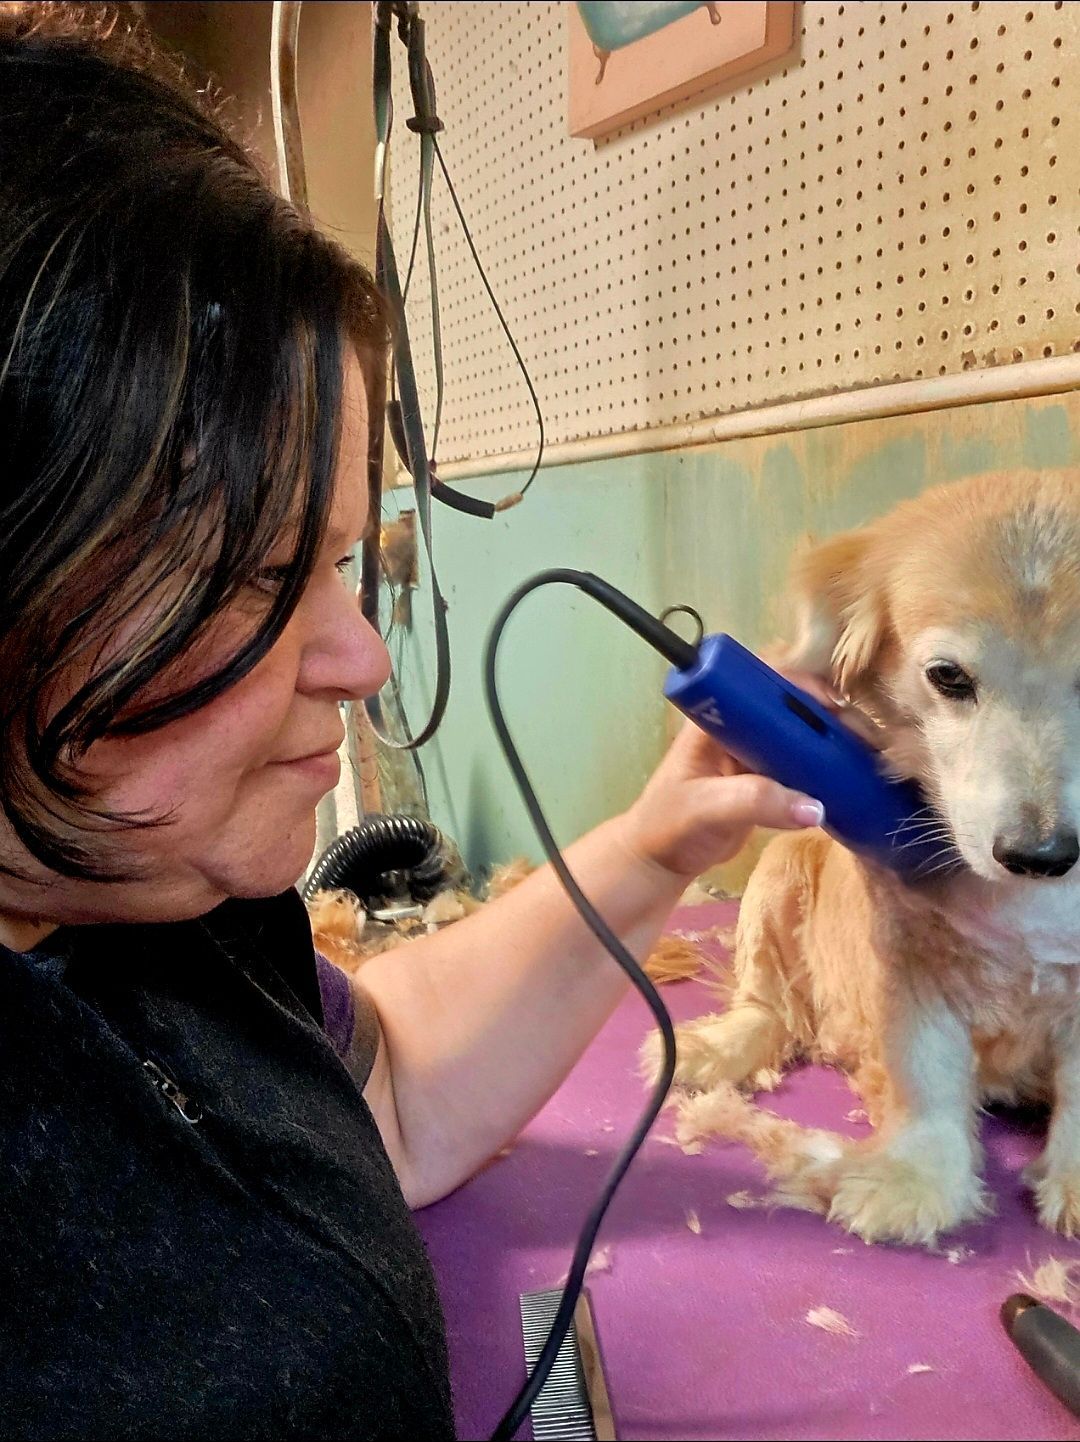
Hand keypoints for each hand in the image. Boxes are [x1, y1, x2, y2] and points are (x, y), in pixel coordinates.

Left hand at [618, 666, 878, 880]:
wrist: (659, 861)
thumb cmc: (669, 826)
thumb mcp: (707, 809)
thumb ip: (755, 803)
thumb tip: (815, 807)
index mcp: (715, 719)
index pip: (760, 682)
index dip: (798, 685)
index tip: (833, 704)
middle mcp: (737, 728)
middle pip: (789, 705)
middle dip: (828, 713)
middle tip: (865, 733)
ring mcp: (753, 753)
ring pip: (800, 735)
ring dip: (833, 741)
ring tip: (870, 753)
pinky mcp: (766, 780)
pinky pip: (802, 766)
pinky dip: (826, 769)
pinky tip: (854, 776)